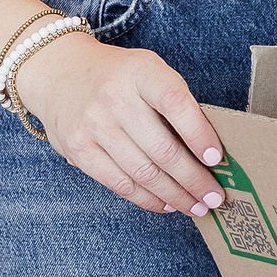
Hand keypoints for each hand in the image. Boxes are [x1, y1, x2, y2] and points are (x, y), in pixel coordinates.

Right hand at [11, 31, 226, 216]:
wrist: (60, 72)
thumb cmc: (118, 77)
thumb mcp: (148, 70)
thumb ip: (174, 101)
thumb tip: (208, 151)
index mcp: (140, 71)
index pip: (175, 103)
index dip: (199, 133)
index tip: (216, 158)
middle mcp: (114, 97)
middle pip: (162, 148)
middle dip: (194, 179)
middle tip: (215, 197)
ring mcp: (93, 125)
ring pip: (144, 173)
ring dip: (175, 196)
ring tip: (196, 206)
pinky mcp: (79, 150)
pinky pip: (120, 184)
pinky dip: (148, 199)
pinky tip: (167, 204)